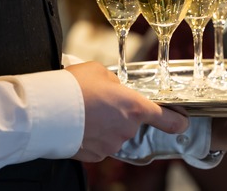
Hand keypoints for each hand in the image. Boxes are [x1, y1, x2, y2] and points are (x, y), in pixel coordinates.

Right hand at [64, 62, 188, 161]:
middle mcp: (127, 129)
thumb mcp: (100, 71)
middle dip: (120, 115)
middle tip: (101, 103)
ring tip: (85, 113)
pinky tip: (80, 125)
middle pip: (133, 124)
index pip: (168, 119)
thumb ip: (116, 83)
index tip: (181, 121)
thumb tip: (116, 90)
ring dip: (105, 126)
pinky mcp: (96, 156)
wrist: (45, 110)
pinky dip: (93, 137)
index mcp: (135, 107)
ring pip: (115, 134)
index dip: (177, 121)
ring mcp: (112, 145)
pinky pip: (100, 145)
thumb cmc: (73, 87)